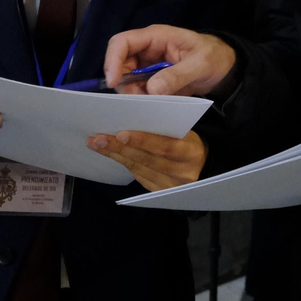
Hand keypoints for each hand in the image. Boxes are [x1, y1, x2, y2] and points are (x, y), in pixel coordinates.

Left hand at [88, 130, 207, 191]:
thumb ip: (166, 123)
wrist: (205, 167)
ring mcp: (169, 186)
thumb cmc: (191, 141)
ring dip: (115, 155)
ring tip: (95, 143)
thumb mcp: (186, 129)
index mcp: (191, 152)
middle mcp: (182, 172)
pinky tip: (108, 152)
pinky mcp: (159, 192)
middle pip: (147, 160)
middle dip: (121, 148)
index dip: (143, 141)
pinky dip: (121, 162)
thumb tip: (137, 107)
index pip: (165, 147)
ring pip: (138, 168)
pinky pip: (137, 176)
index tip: (121, 132)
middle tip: (99, 137)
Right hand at [103, 25, 236, 96]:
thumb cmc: (214, 57)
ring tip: (150, 104)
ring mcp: (148, 65)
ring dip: (132, 93)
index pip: (122, 42)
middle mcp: (147, 49)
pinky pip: (137, 89)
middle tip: (137, 100)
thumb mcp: (200, 65)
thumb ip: (177, 75)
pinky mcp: (151, 80)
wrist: (224, 69)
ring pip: (126, 79)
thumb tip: (152, 89)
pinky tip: (153, 106)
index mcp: (156, 37)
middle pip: (119, 63)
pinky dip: (140, 99)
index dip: (112, 60)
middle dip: (123, 83)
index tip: (113, 83)